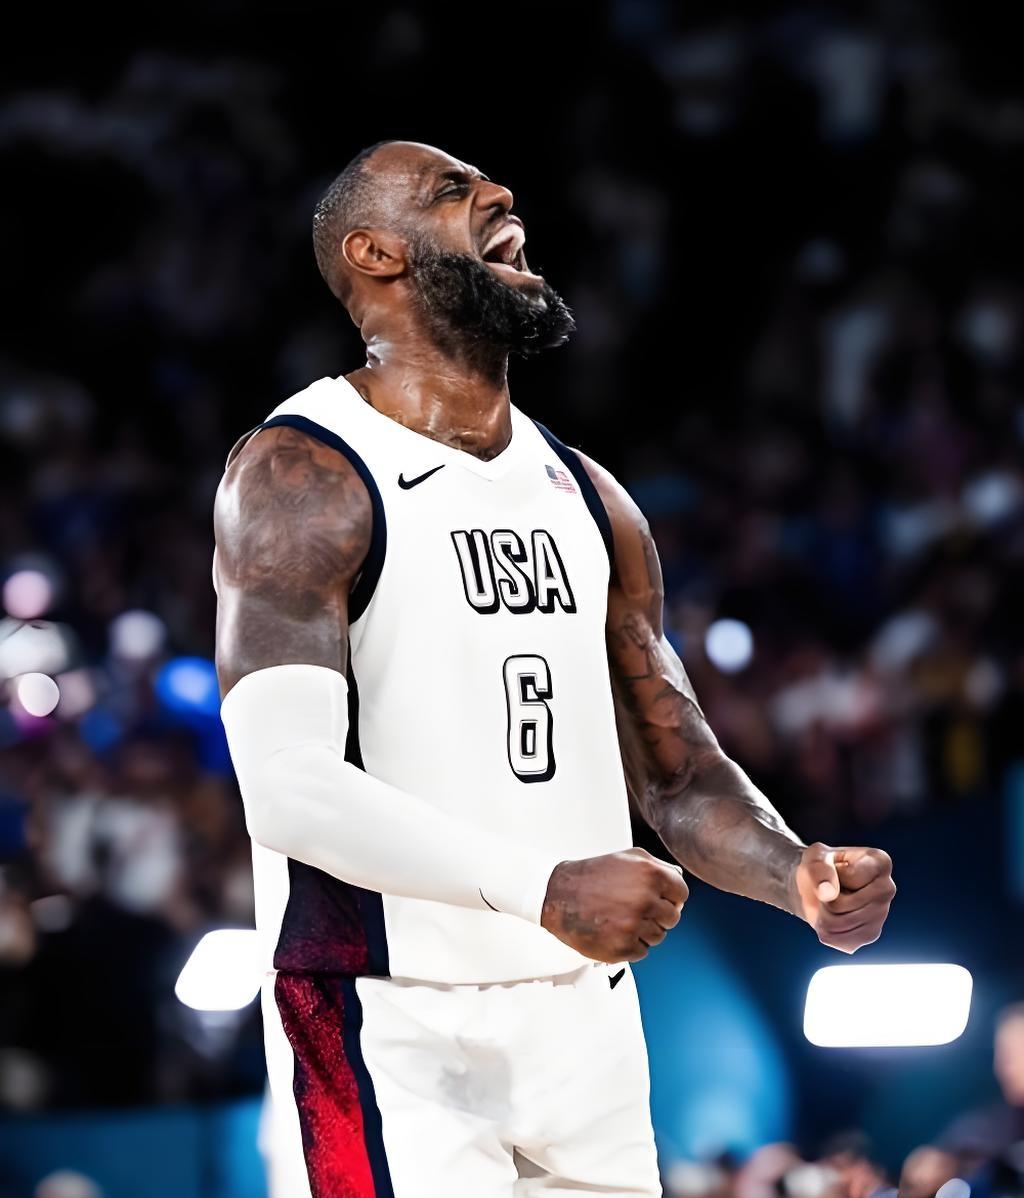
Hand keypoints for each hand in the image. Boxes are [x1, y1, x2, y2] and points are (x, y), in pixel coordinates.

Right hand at [541, 847, 687, 962]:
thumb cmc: (591, 876)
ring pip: (658, 937)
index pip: (682, 894)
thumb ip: (659, 866)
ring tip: (621, 918)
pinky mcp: (622, 947)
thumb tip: (679, 878)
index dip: (671, 897)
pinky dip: (630, 945)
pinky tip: (614, 930)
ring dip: (643, 931)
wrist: (558, 895)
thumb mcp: (628, 857)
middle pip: (672, 918)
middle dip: (657, 915)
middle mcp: (644, 899)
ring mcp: (634, 925)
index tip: (660, 899)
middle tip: (635, 909)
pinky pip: (641, 952)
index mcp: (650, 874)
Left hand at [794, 842, 895, 953]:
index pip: (850, 877)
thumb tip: (827, 893)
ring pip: (837, 924)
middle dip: (824, 898)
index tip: (834, 869)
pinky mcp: (870, 935)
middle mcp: (888, 889)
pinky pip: (837, 939)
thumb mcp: (814, 857)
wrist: (818, 886)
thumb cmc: (820, 867)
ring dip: (822, 914)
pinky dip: (825, 929)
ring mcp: (881, 915)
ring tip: (831, 901)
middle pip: (841, 905)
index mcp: (880, 862)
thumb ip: (818, 868)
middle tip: (829, 888)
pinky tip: (834, 916)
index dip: (830, 873)